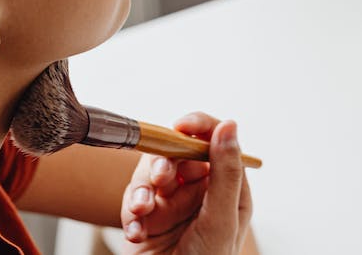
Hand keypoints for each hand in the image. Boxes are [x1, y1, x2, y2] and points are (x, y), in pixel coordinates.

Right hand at [118, 113, 252, 253]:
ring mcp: (170, 205)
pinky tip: (138, 235)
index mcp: (227, 189)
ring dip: (142, 193)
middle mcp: (199, 193)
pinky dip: (132, 216)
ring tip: (143, 212)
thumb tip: (229, 126)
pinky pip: (132, 201)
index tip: (181, 126)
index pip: (214, 142)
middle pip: (175, 155)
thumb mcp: (221, 219)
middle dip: (163, 166)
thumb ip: (225, 173)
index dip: (198, 128)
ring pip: (148, 175)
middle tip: (160, 181)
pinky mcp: (145, 219)